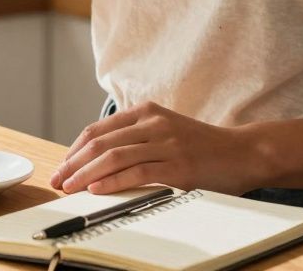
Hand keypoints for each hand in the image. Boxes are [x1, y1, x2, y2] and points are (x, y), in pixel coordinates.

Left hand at [49, 101, 261, 195]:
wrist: (244, 152)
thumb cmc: (203, 147)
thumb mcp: (166, 132)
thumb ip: (136, 139)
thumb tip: (99, 160)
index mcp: (146, 112)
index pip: (98, 129)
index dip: (74, 149)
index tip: (62, 166)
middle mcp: (153, 123)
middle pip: (100, 142)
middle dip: (73, 163)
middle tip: (58, 180)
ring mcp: (166, 143)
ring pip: (114, 156)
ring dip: (86, 174)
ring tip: (70, 188)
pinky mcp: (178, 166)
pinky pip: (137, 173)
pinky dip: (112, 181)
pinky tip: (97, 190)